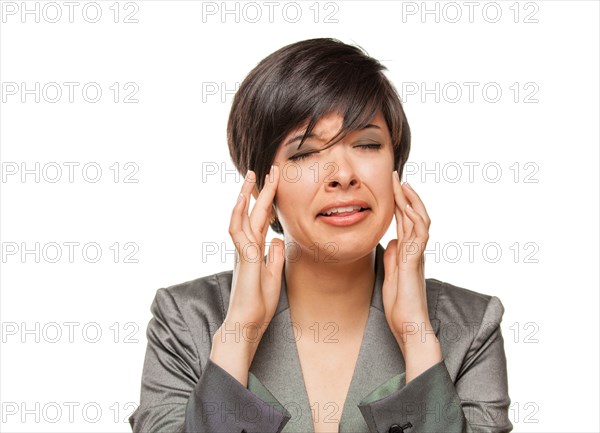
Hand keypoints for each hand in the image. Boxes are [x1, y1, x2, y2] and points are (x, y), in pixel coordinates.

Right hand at [210, 165, 285, 383]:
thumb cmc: (257, 305)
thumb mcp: (272, 276)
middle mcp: (245, 248)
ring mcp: (242, 253)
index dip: (266, 202)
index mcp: (253, 251)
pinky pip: (239, 234)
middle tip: (265, 170)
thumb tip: (277, 240)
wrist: (245, 325)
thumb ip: (274, 257)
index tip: (273, 185)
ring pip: (242, 218)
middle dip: (259, 191)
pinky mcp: (244, 260)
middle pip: (251, 214)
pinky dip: (240, 216)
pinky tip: (245, 201)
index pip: (261, 221)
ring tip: (252, 177)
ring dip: (246, 196)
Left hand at [382, 171, 440, 380]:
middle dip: (404, 195)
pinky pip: (418, 235)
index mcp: (409, 252)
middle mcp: (416, 250)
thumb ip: (393, 258)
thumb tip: (392, 242)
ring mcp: (417, 255)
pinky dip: (414, 219)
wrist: (409, 326)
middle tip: (396, 176)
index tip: (392, 187)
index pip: (405, 222)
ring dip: (410, 201)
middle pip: (413, 215)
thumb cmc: (401, 305)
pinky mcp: (414, 262)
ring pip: (419, 220)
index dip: (399, 203)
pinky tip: (405, 206)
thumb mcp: (392, 276)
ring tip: (401, 184)